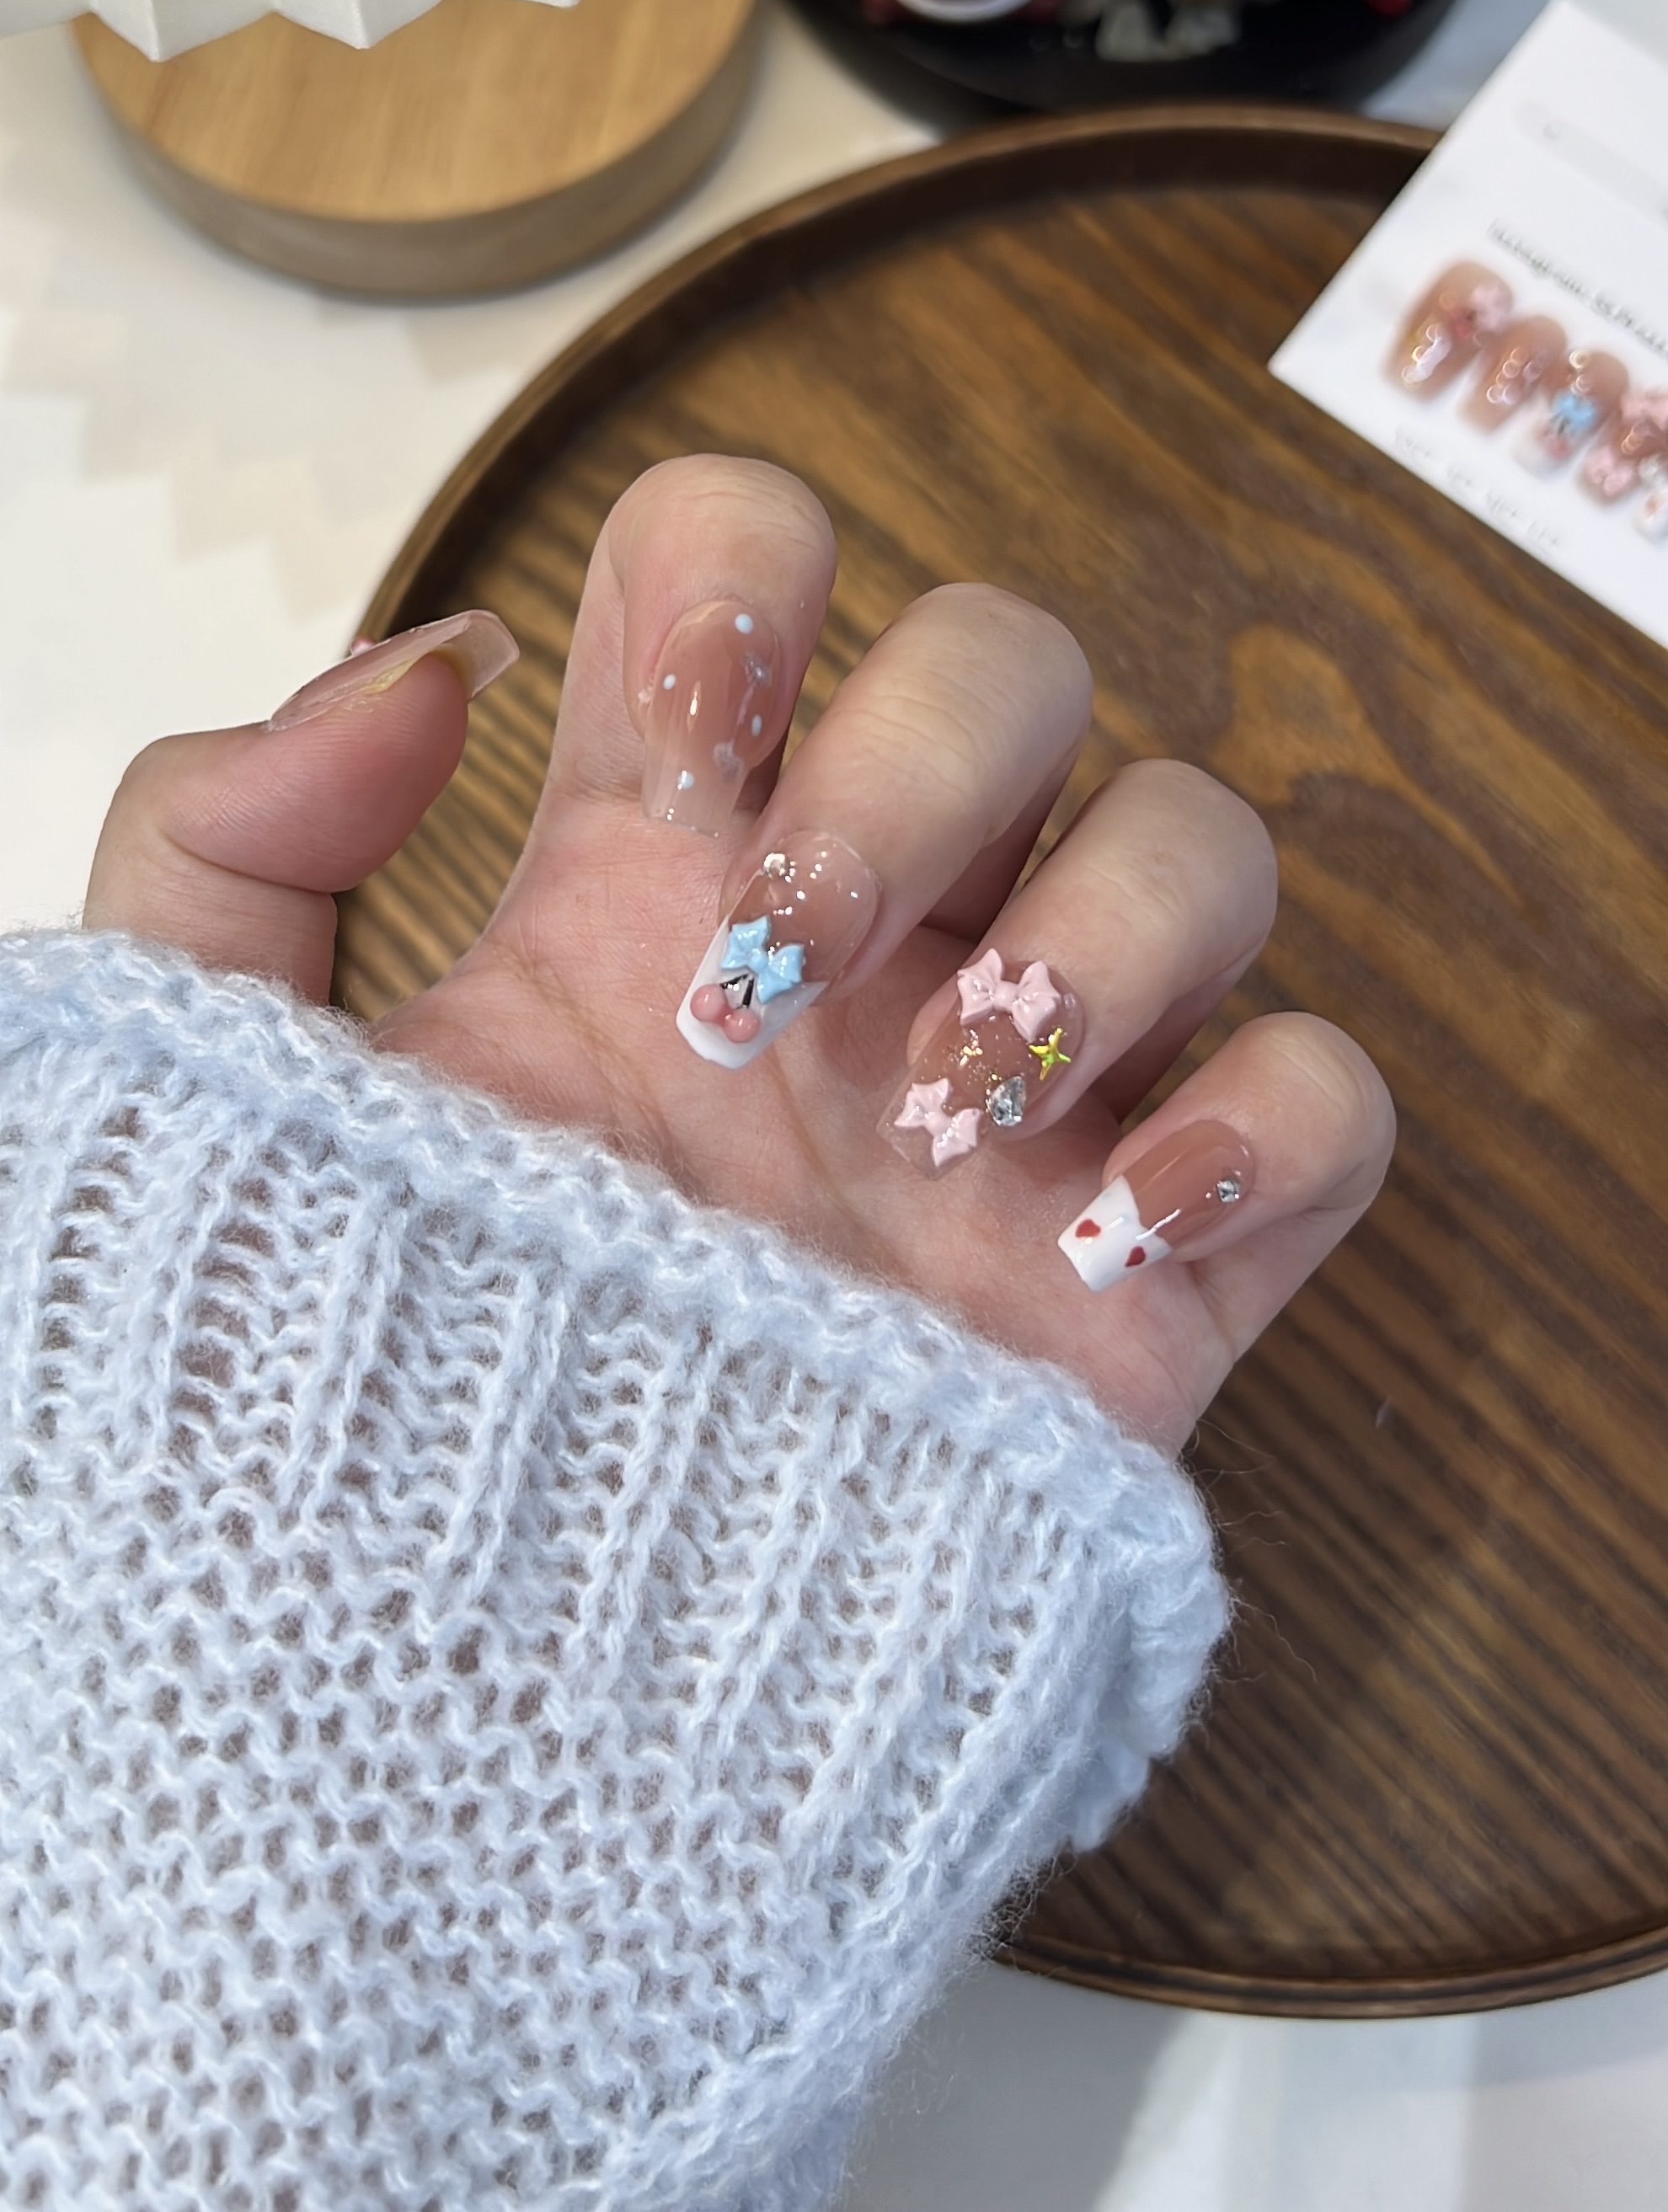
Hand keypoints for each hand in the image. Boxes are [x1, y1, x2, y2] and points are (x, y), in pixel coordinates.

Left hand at [85, 457, 1392, 1450]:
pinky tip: (1109, 1236)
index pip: (749, 559)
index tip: (681, 758)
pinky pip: (1327, 1101)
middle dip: (923, 766)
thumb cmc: (341, 1397)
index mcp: (654, 857)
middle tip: (772, 988)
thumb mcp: (211, 1106)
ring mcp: (1024, 1093)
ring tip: (933, 1125)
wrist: (482, 1707)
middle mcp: (864, 939)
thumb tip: (442, 654)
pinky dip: (1261, 1126)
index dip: (746, 584)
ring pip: (1200, 841)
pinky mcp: (1151, 1272)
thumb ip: (229, 845)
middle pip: (1014, 660)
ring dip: (1100, 933)